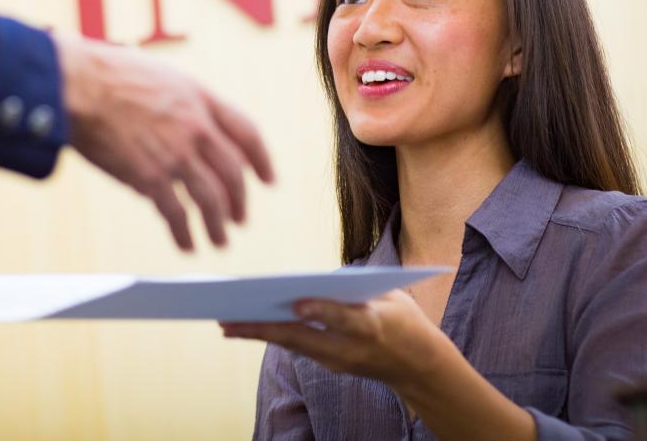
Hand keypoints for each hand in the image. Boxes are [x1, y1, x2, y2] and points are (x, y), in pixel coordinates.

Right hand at [54, 35, 274, 251]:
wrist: (78, 86)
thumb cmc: (106, 73)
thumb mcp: (158, 75)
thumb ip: (178, 100)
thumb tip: (181, 122)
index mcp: (199, 97)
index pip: (246, 131)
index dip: (261, 159)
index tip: (268, 179)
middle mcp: (196, 126)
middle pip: (232, 172)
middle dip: (239, 200)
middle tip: (240, 218)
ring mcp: (176, 154)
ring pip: (211, 199)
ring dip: (218, 225)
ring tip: (220, 241)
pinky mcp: (151, 177)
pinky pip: (176, 213)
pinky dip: (185, 233)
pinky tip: (187, 244)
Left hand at [220, 290, 448, 388]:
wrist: (420, 366)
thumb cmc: (405, 320)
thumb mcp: (392, 295)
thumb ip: (355, 286)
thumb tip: (314, 280)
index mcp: (374, 325)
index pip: (344, 318)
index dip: (320, 310)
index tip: (295, 302)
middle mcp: (352, 348)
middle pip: (303, 338)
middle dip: (264, 328)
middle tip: (229, 318)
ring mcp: (340, 361)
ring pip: (293, 345)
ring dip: (259, 334)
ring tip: (227, 322)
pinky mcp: (331, 365)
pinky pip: (297, 347)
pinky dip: (272, 336)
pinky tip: (248, 327)